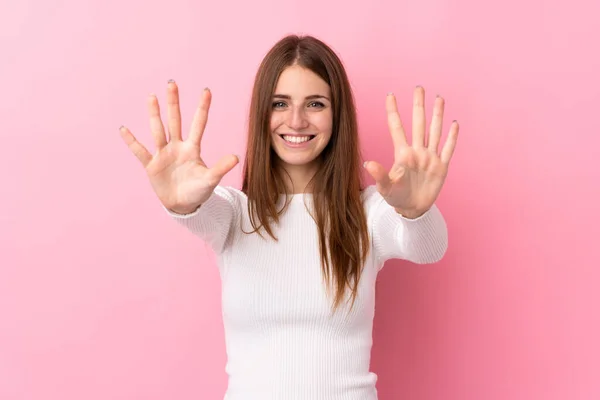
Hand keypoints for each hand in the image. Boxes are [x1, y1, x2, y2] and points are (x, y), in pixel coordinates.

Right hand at [120, 80, 238, 213]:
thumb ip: (221, 168)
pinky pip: (140, 151)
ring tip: (152, 97)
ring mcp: (163, 154)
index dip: (202, 108)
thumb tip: (236, 157)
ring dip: (154, 115)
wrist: (183, 206)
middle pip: (175, 120)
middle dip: (173, 102)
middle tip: (172, 83)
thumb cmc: (199, 191)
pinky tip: (124, 129)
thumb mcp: (211, 180)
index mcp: (192, 148)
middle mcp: (177, 147)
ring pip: (158, 130)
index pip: (198, 124)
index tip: (206, 90)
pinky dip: (131, 141)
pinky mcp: (151, 165)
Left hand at [364, 86, 458, 218]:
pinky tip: (454, 123)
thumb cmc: (396, 197)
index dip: (393, 111)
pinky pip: (448, 149)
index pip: (397, 128)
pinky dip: (452, 137)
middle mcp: (417, 151)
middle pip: (419, 123)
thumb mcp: (385, 187)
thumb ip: (378, 174)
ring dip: (437, 115)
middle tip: (418, 88)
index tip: (390, 95)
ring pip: (435, 131)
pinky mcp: (441, 167)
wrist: (412, 209)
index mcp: (402, 154)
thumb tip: (367, 163)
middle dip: (418, 106)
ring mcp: (430, 158)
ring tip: (438, 98)